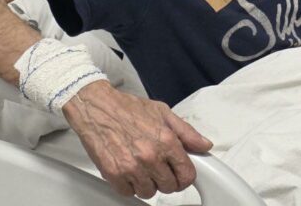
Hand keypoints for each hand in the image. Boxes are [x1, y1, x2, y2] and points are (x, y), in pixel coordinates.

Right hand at [61, 80, 212, 198]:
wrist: (96, 106)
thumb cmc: (127, 108)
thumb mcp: (163, 113)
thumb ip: (186, 132)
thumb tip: (204, 145)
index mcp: (166, 140)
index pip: (187, 175)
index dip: (185, 176)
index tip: (180, 173)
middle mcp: (150, 156)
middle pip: (169, 187)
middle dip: (166, 179)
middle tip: (159, 167)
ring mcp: (131, 167)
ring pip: (149, 192)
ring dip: (147, 183)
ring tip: (141, 166)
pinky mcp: (113, 174)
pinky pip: (128, 193)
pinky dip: (128, 185)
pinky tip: (127, 169)